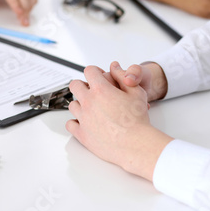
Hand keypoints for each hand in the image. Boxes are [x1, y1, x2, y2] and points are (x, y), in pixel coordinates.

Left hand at [66, 63, 171, 180]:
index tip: (99, 76)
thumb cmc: (138, 120)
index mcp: (101, 90)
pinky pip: (70, 124)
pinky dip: (76, 121)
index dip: (95, 71)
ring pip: (72, 105)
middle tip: (93, 91)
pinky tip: (85, 122)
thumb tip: (114, 66)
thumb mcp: (137, 92)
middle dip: (83, 85)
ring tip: (92, 108)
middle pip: (75, 85)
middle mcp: (89, 102)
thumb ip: (123, 76)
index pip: (89, 71)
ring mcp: (83, 118)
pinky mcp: (82, 134)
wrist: (136, 144)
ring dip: (80, 103)